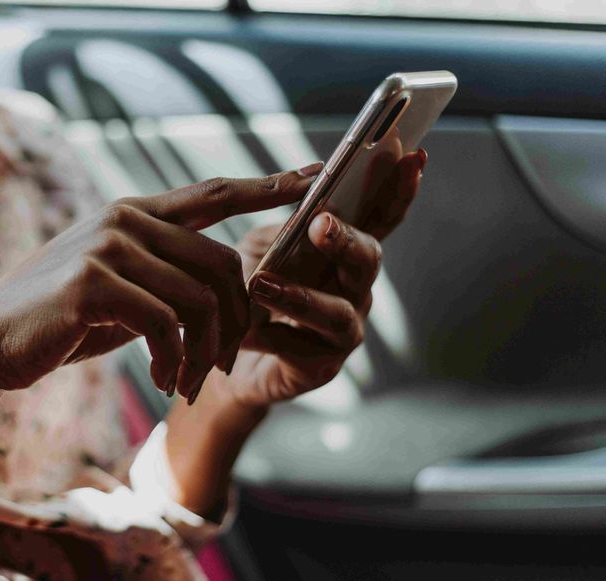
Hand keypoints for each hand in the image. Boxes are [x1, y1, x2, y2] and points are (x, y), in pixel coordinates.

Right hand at [0, 167, 323, 400]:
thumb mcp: (119, 291)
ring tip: (188, 383)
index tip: (315, 178)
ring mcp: (107, 247)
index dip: (267, 186)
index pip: (214, 194)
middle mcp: (125, 220)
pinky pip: (166, 324)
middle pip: (223, 262)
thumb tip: (223, 293)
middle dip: (237, 323)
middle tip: (222, 368)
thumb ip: (164, 278)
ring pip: (200, 298)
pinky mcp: (92, 284)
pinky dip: (176, 361)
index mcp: (134, 214)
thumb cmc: (58, 322)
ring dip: (205, 352)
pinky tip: (164, 381)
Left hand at [207, 149, 427, 409]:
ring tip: (260, 285)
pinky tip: (247, 331)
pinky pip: (304, 349)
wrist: (225, 352)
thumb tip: (307, 186)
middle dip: (347, 240)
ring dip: (301, 296)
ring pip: (338, 312)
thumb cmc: (249, 290)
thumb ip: (285, 224)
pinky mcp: (322, 365)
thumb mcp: (260, 246)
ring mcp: (344, 329)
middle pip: (368, 260)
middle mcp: (354, 287)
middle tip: (320, 224)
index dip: (398, 190)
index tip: (412, 156)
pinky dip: (273, 336)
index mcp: (344, 251)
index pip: (380, 217)